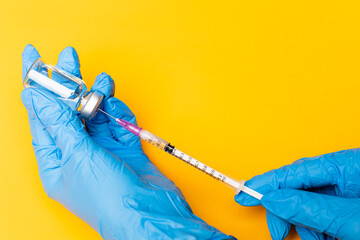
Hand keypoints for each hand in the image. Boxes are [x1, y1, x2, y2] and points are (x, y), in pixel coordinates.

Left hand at [21, 44, 232, 239]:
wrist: (150, 213)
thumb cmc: (107, 197)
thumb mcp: (77, 156)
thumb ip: (59, 123)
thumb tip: (34, 97)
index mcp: (57, 160)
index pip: (42, 116)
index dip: (37, 86)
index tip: (33, 58)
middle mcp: (79, 153)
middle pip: (70, 110)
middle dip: (70, 83)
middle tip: (69, 56)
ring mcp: (104, 150)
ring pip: (97, 113)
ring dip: (99, 96)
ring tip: (103, 82)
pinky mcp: (126, 147)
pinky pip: (119, 122)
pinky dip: (119, 112)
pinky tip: (117, 107)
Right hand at [235, 150, 359, 239]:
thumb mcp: (350, 219)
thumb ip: (311, 207)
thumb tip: (274, 199)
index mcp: (349, 165)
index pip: (296, 170)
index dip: (267, 182)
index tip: (246, 192)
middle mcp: (345, 175)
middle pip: (298, 187)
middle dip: (286, 210)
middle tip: (277, 228)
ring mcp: (346, 191)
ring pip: (306, 203)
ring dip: (303, 224)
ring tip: (313, 238)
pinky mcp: (345, 206)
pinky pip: (319, 212)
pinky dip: (314, 227)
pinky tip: (321, 236)